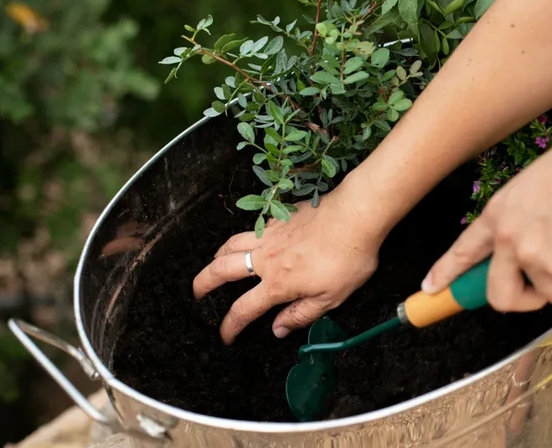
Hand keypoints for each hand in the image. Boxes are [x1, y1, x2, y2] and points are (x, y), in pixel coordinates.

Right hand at [193, 182, 381, 343]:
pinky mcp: (278, 217)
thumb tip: (278, 329)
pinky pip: (251, 229)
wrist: (355, 215)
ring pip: (231, 244)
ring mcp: (270, 234)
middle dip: (203, 284)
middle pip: (221, 271)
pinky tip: (250, 241)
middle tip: (197, 293)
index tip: (225, 336)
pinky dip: (243, 238)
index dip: (230, 327)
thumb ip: (301, 314)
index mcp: (278, 284)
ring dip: (216, 256)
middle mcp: (266, 258)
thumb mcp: (331, 298)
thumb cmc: (348, 258)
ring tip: (213, 264)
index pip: (243, 310)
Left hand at [422, 115, 551, 311]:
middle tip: (536, 293)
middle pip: (500, 295)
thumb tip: (535, 253)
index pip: (464, 250)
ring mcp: (536, 260)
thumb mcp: (535, 186)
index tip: (431, 288)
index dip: (446, 273)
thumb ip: (526, 219)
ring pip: (551, 292)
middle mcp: (510, 241)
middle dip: (518, 300)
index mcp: (499, 214)